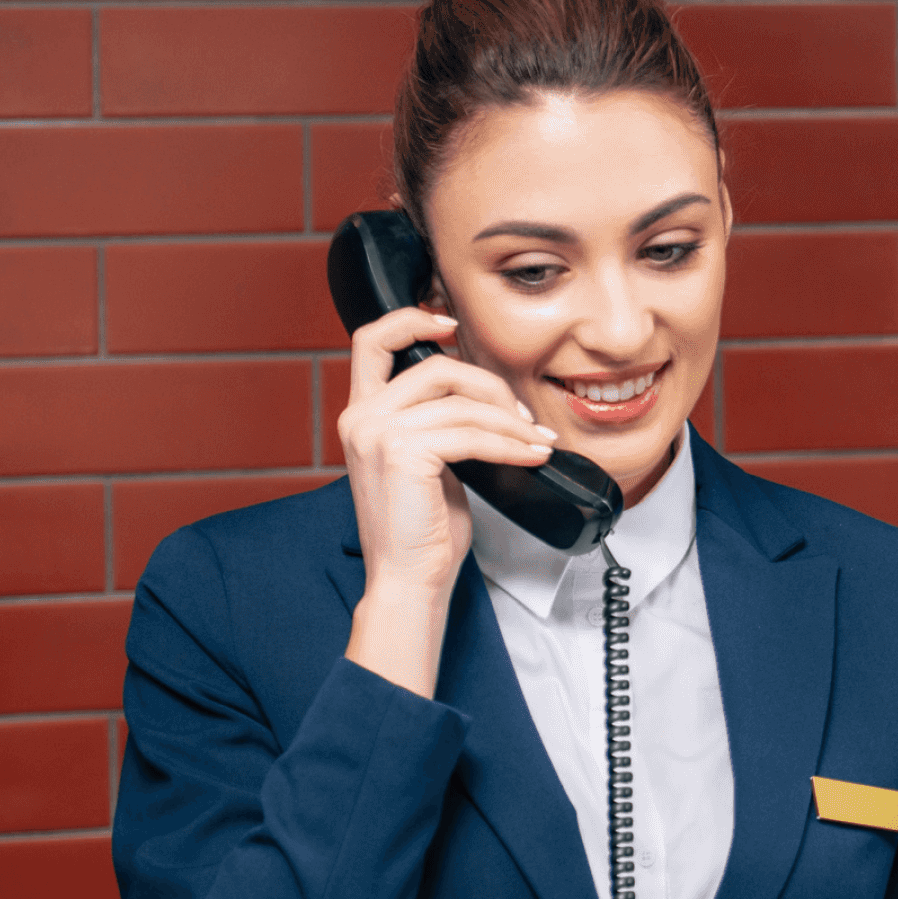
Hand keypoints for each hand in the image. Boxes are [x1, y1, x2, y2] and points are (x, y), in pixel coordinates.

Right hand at [337, 306, 553, 695]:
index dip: (413, 319)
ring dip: (511, 421)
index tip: (453, 323)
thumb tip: (487, 395)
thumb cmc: (422, 528)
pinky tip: (532, 457)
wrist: (408, 579)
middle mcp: (361, 418)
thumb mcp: (426, 462)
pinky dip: (511, 443)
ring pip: (462, 401)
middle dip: (492, 386)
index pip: (371, 340)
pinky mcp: (403, 453)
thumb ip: (438, 422)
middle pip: (438, 366)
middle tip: (523, 419)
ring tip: (536, 443)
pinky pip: (472, 432)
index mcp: (362, 414)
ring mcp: (377, 433)